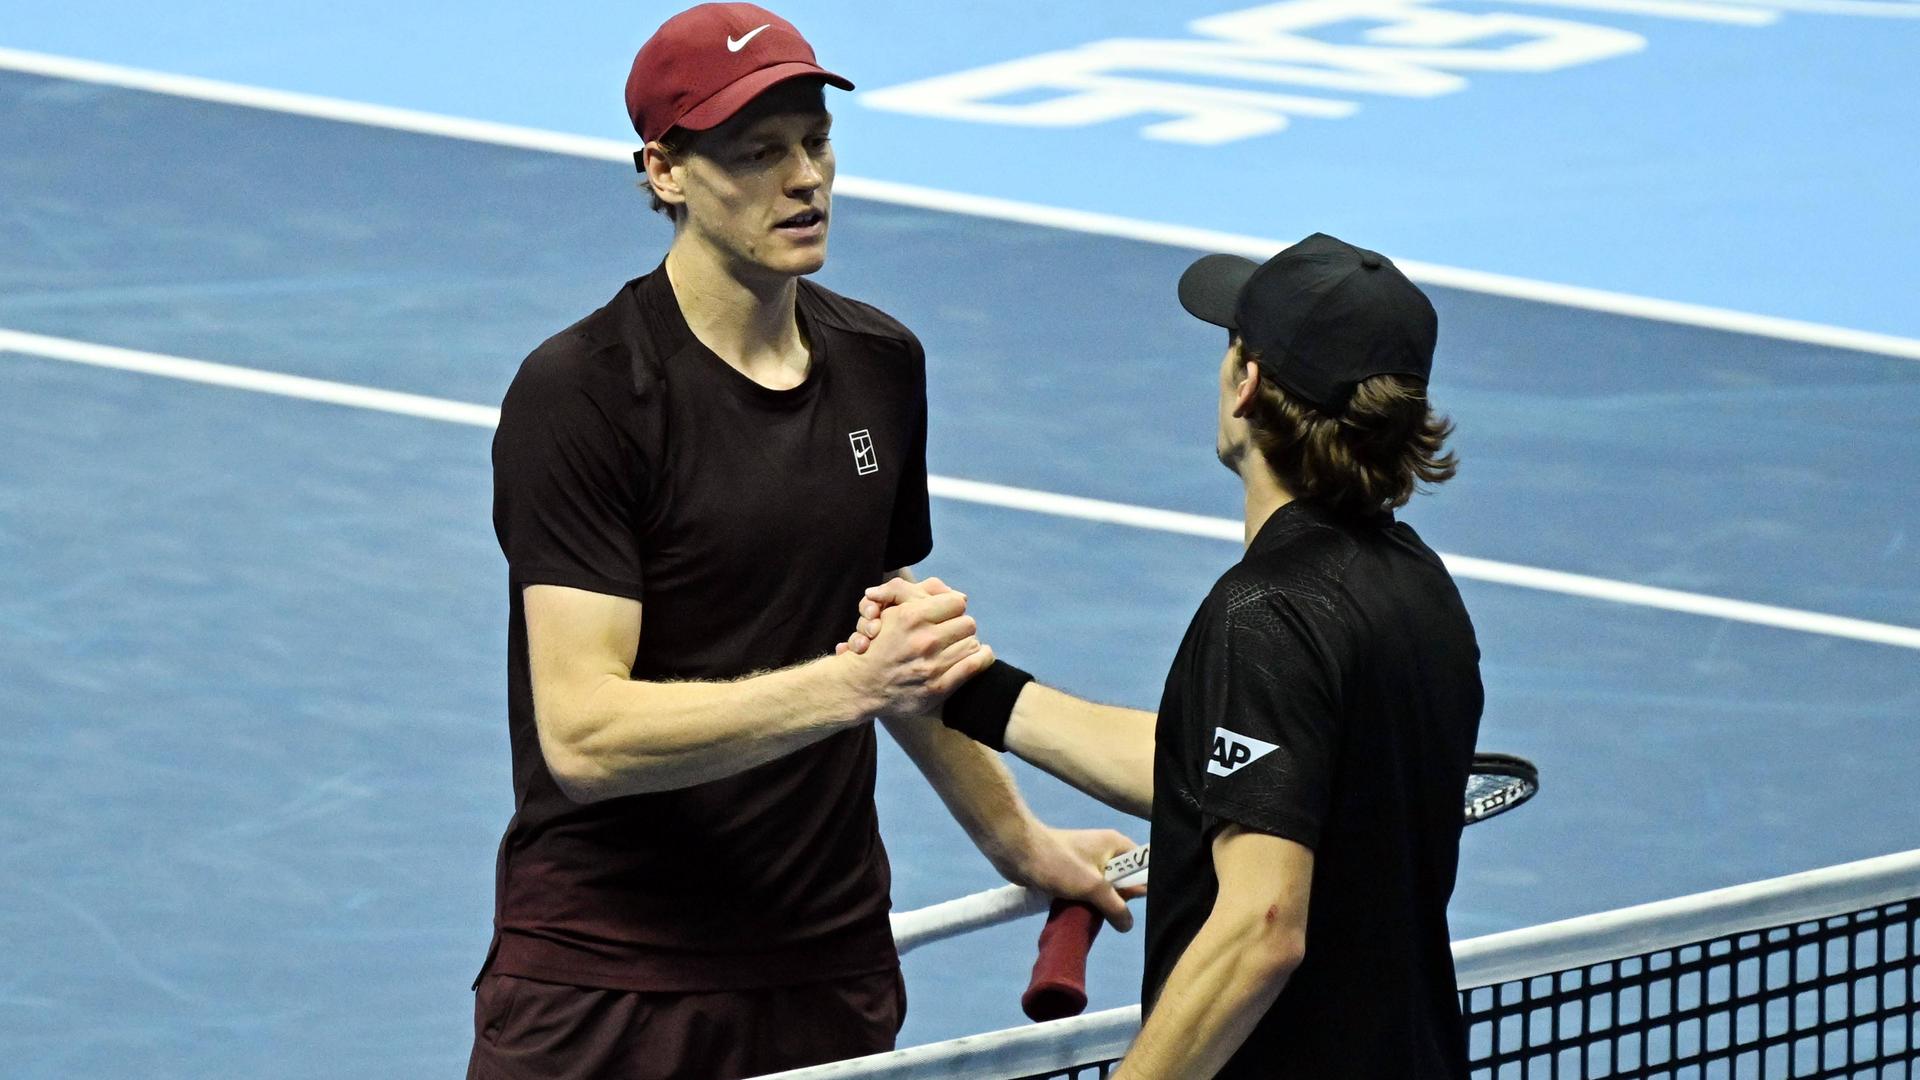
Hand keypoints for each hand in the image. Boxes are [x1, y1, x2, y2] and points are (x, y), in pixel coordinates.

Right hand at [840, 587, 992, 719]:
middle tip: (953, 631)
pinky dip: (981, 658)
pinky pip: (975, 665)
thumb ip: (916, 593)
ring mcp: (932, 665)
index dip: (952, 607)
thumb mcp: (888, 610)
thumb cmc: (877, 644)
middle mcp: (924, 640)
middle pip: (968, 623)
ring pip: (973, 643)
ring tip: (957, 645)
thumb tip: (959, 596)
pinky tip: (978, 655)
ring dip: (967, 643)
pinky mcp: (939, 687)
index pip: (956, 602)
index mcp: (911, 617)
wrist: (861, 685)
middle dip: (961, 626)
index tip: (948, 614)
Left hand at [996, 825, 1144, 931]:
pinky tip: (1083, 916)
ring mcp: (1088, 863)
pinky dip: (1087, 904)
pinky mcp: (1072, 874)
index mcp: (1116, 844)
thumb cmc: (1059, 863)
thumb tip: (1128, 926)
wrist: (1017, 852)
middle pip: (1124, 881)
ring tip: (1096, 919)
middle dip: (1120, 900)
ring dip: (1101, 905)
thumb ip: (1115, 906)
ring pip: (1105, 890)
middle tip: (1113, 916)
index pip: (1143, 866)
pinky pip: (1088, 892)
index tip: (1133, 906)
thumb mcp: (1093, 886)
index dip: (1142, 886)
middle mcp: (1106, 851)